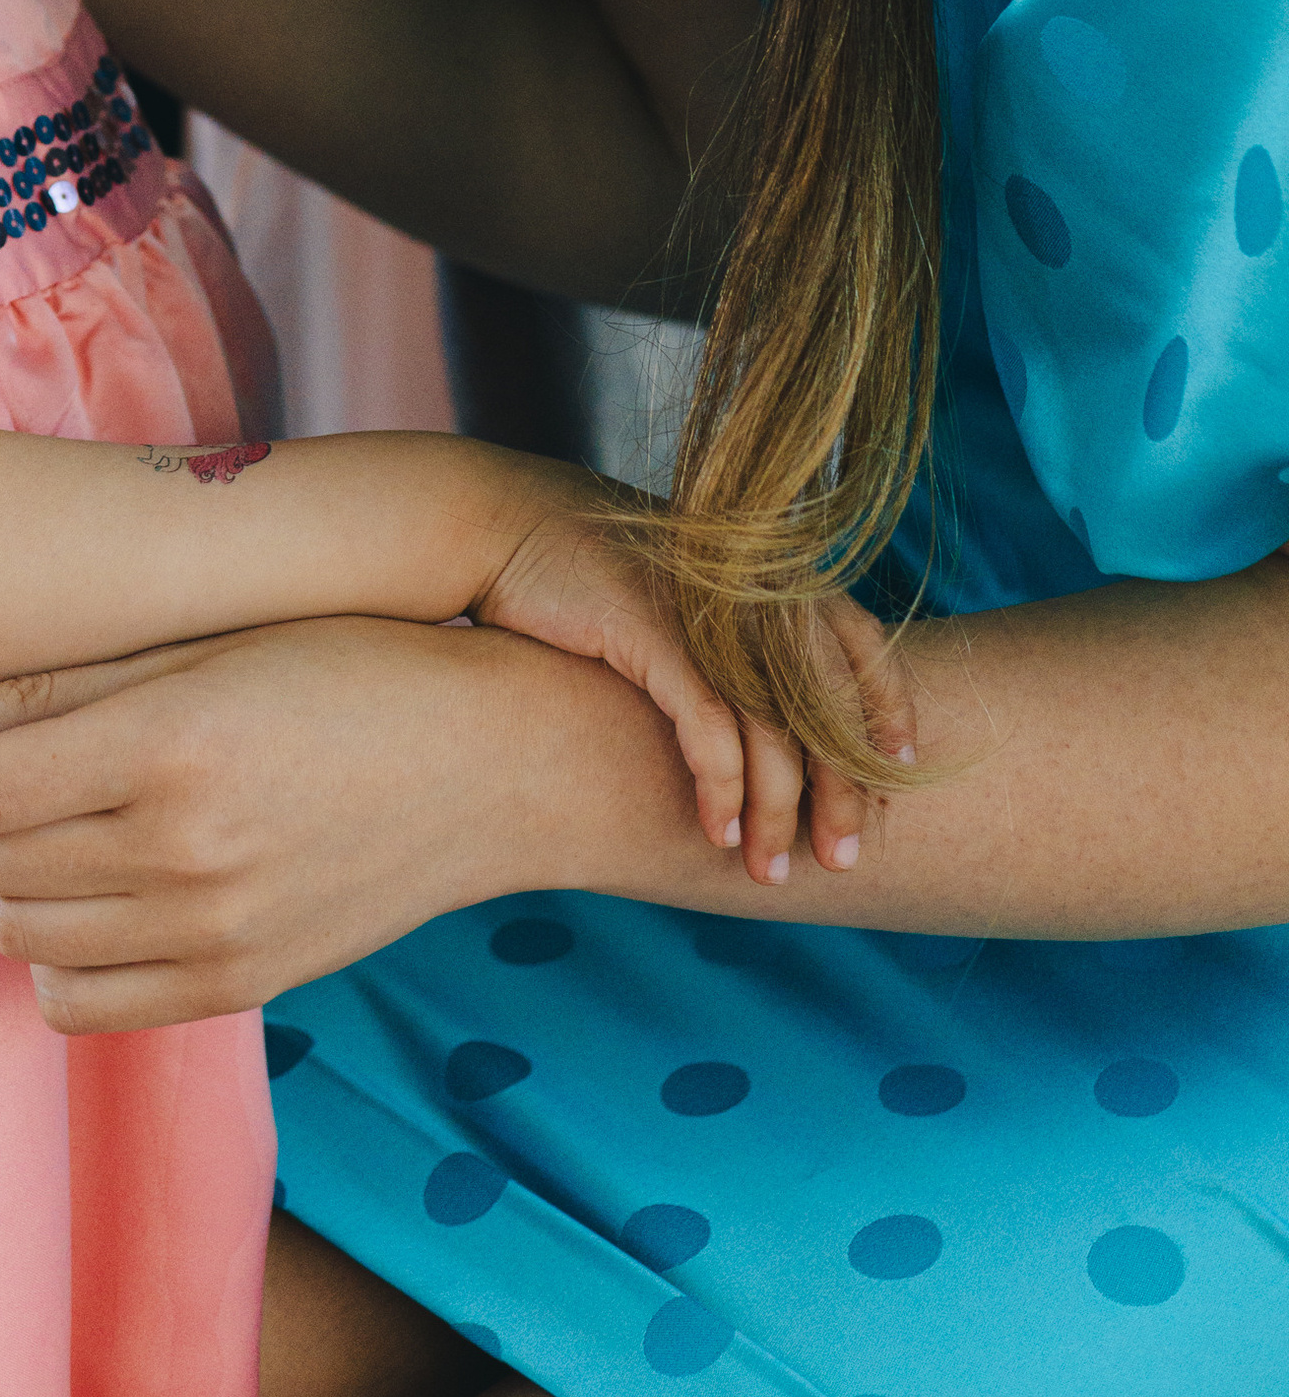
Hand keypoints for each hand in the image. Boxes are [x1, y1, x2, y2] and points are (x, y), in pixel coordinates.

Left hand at [0, 616, 604, 1030]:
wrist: (496, 758)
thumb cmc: (354, 661)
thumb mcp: (207, 638)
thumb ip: (58, 681)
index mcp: (172, 745)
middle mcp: (186, 854)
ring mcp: (215, 937)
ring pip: (22, 934)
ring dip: (1, 877)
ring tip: (40, 815)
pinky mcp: (239, 988)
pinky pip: (84, 1003)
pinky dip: (55, 952)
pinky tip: (83, 890)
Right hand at [461, 450, 912, 884]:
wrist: (496, 524)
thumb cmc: (587, 571)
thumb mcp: (678, 592)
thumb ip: (733, 632)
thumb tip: (779, 707)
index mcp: (762, 569)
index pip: (857, 640)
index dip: (887, 706)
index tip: (901, 774)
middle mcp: (744, 586)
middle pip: (825, 701)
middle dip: (841, 790)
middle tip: (844, 860)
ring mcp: (701, 608)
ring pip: (771, 729)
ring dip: (775, 813)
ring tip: (768, 872)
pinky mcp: (651, 630)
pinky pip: (707, 727)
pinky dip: (720, 789)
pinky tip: (715, 833)